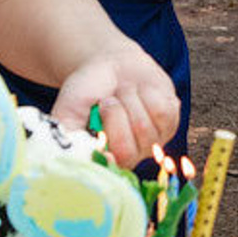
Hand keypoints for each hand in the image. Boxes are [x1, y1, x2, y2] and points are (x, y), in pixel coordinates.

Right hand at [52, 47, 179, 167]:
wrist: (111, 65)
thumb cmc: (86, 92)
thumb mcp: (66, 114)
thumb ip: (68, 137)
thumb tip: (79, 159)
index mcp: (104, 158)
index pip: (109, 171)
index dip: (108, 162)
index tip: (104, 151)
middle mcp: (131, 155)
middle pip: (127, 149)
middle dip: (113, 116)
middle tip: (107, 101)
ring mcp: (154, 140)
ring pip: (144, 127)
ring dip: (130, 101)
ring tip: (123, 94)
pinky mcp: (172, 122)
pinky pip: (163, 111)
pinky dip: (148, 94)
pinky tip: (142, 92)